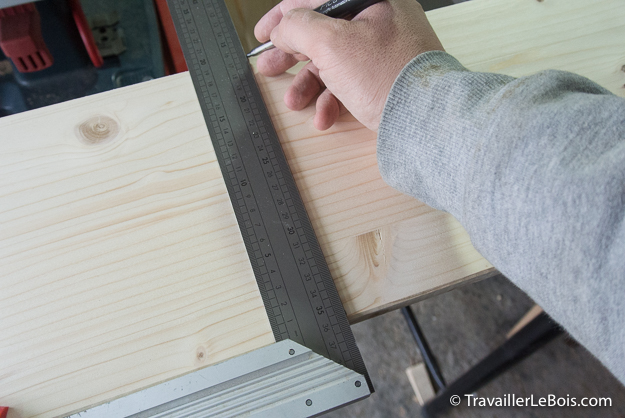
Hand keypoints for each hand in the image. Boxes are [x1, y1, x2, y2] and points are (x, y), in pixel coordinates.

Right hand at [254, 0, 443, 130]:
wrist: (425, 119)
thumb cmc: (390, 76)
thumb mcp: (331, 43)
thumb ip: (297, 27)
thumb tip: (283, 27)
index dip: (282, 17)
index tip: (264, 34)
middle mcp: (379, 20)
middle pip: (323, 33)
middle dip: (292, 56)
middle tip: (270, 69)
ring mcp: (384, 50)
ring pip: (335, 62)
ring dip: (310, 84)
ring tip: (295, 101)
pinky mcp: (386, 77)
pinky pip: (352, 82)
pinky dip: (333, 99)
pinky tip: (324, 116)